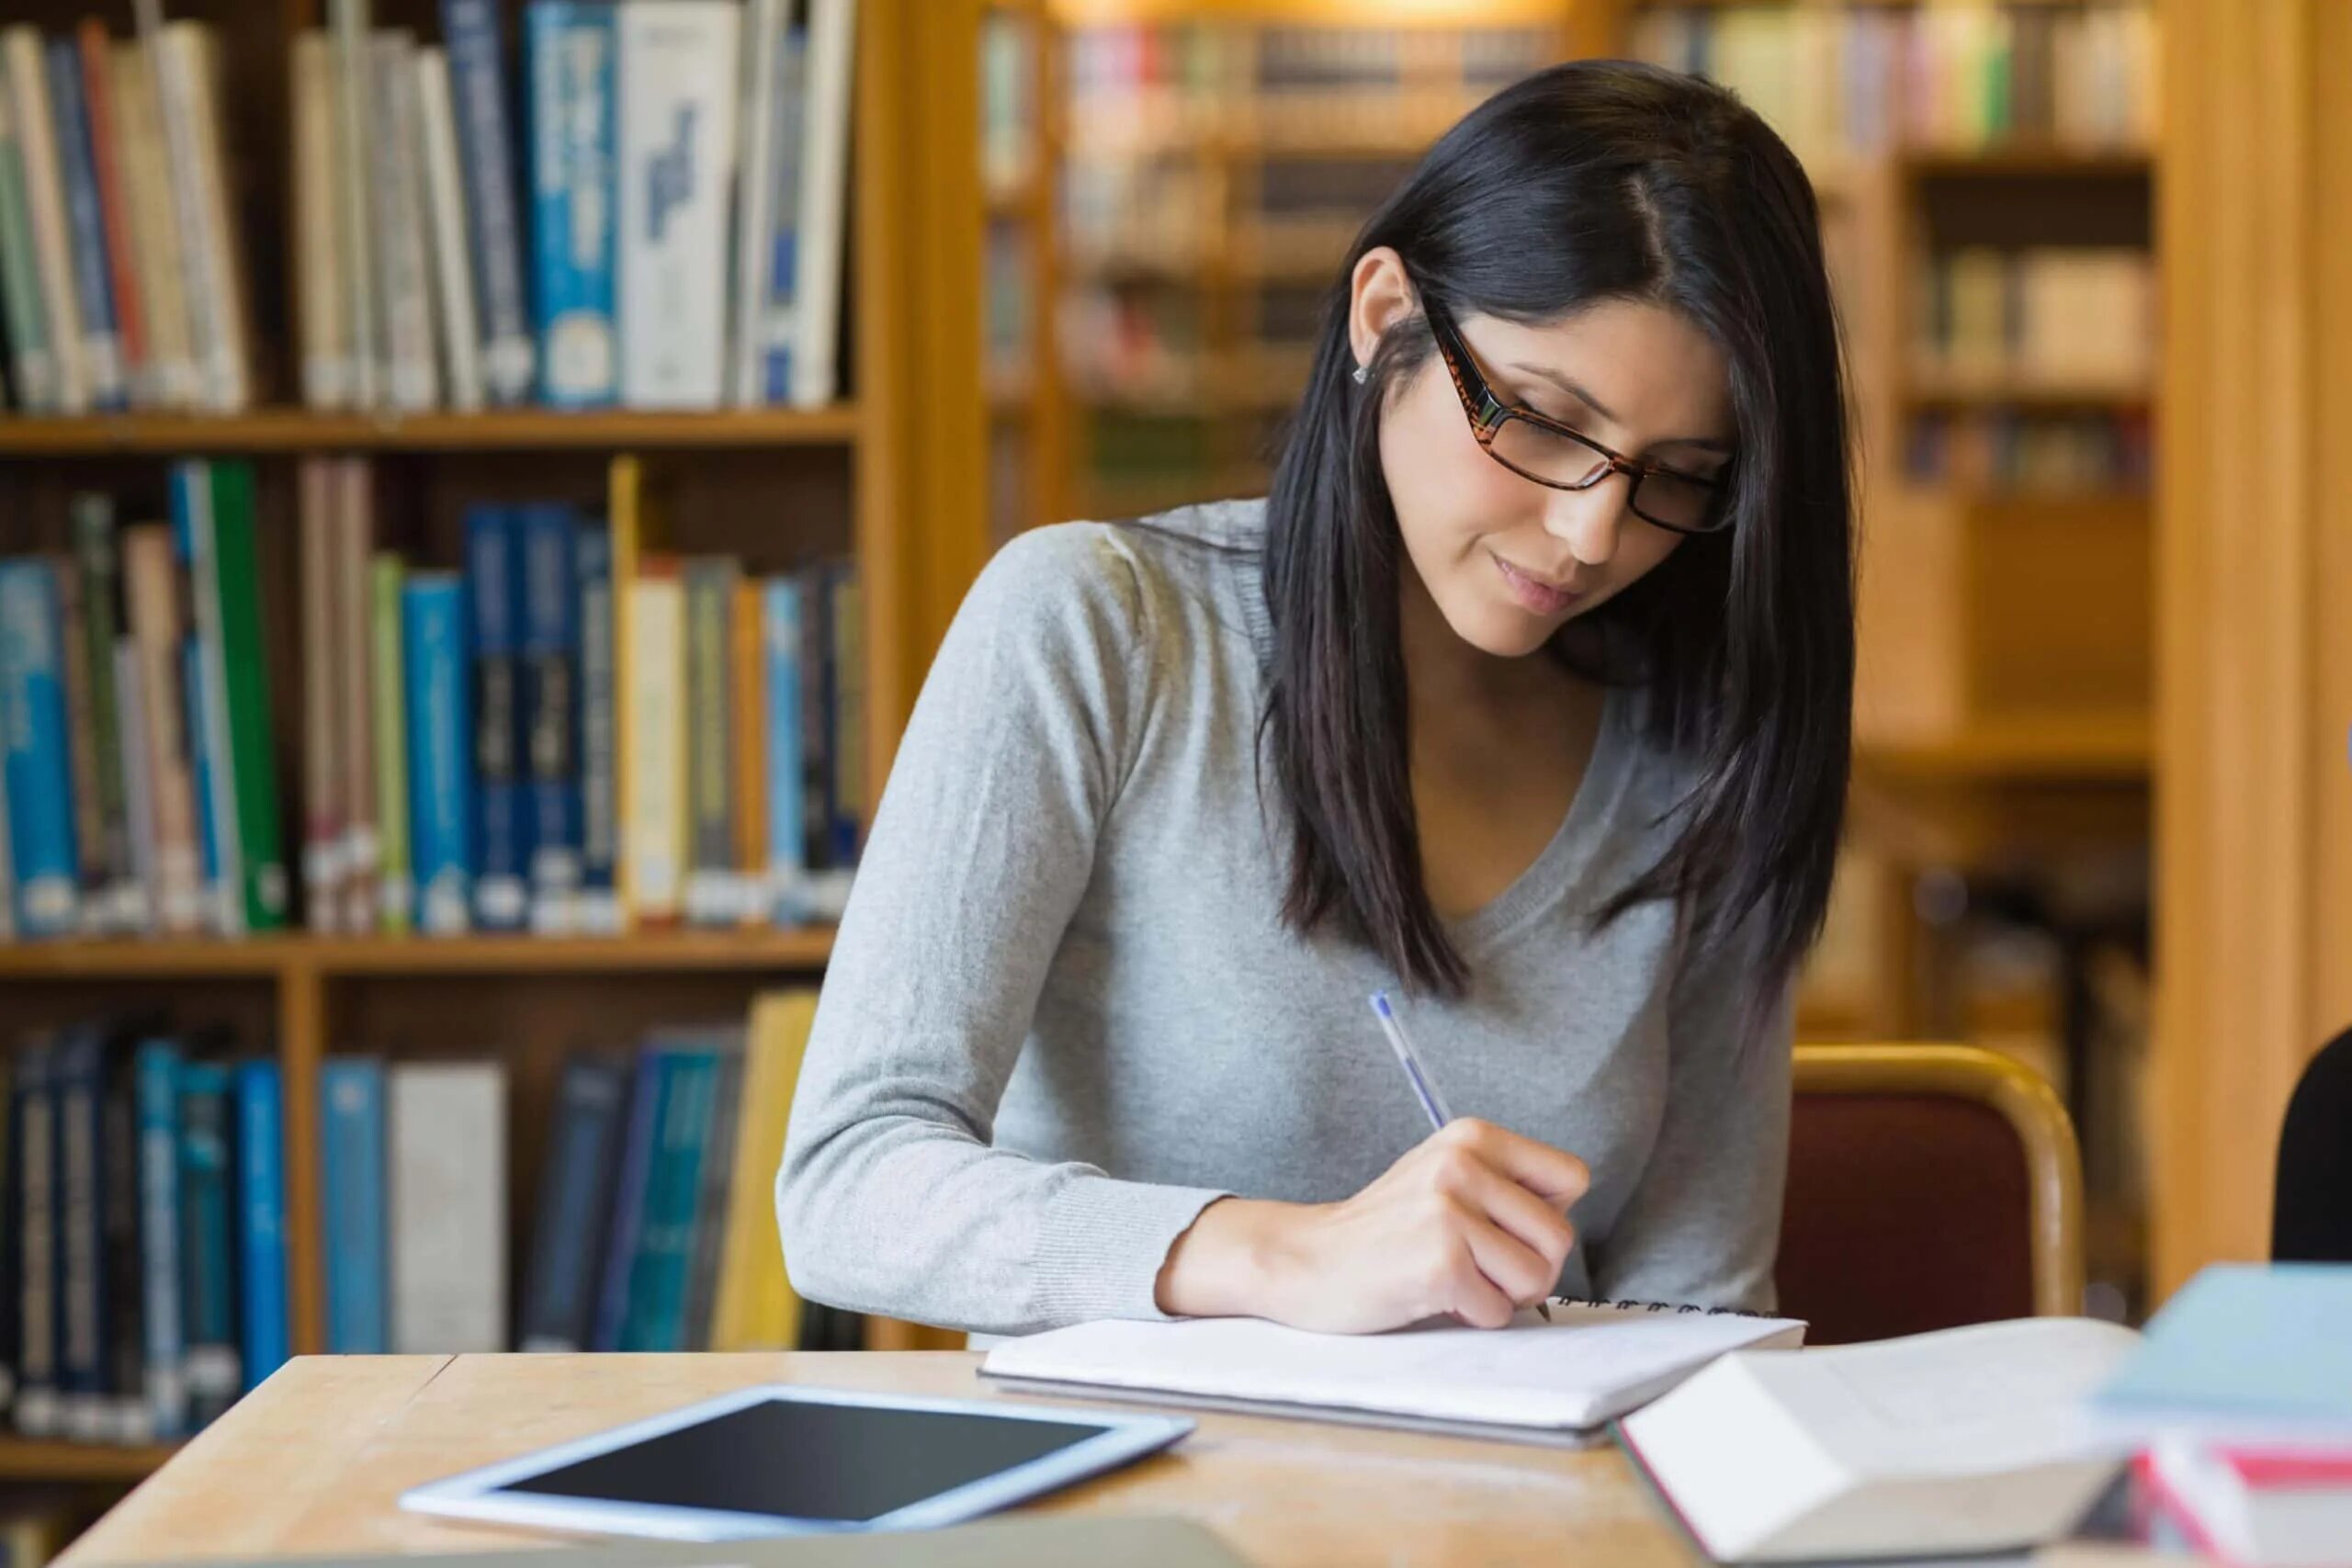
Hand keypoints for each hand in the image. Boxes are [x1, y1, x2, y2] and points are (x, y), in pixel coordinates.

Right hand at [1154, 1118, 1588, 1332]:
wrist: (1308, 1260)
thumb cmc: (1386, 1231)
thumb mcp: (1445, 1179)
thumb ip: (1504, 1187)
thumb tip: (1564, 1227)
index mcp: (1473, 1136)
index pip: (1572, 1177)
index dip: (1546, 1216)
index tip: (1504, 1229)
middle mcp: (1463, 1163)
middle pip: (1559, 1236)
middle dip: (1528, 1268)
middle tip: (1479, 1269)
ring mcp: (1448, 1211)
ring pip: (1536, 1277)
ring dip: (1501, 1296)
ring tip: (1457, 1280)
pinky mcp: (1439, 1261)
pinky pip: (1496, 1311)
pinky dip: (1471, 1317)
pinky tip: (1431, 1295)